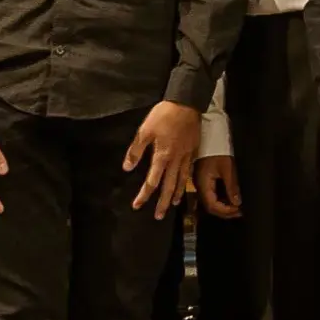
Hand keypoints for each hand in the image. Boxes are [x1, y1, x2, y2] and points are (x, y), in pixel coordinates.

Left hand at [125, 102, 198, 217]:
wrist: (187, 103)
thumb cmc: (164, 115)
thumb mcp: (144, 130)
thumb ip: (136, 151)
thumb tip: (127, 168)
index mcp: (162, 156)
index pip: (152, 181)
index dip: (144, 195)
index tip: (137, 206)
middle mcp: (175, 160)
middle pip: (169, 186)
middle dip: (163, 202)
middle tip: (159, 216)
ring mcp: (186, 156)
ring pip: (181, 180)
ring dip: (175, 194)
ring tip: (172, 205)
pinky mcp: (193, 150)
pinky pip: (189, 171)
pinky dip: (186, 182)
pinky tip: (184, 185)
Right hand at [196, 156, 242, 218]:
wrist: (211, 136)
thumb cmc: (218, 150)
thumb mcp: (228, 169)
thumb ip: (232, 187)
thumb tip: (237, 203)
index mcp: (202, 184)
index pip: (212, 206)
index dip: (225, 211)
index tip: (238, 211)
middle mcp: (199, 186)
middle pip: (210, 206)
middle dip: (225, 211)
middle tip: (239, 212)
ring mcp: (200, 183)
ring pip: (211, 201)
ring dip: (223, 206)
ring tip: (237, 207)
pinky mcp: (204, 179)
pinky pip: (211, 194)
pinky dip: (221, 199)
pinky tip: (230, 198)